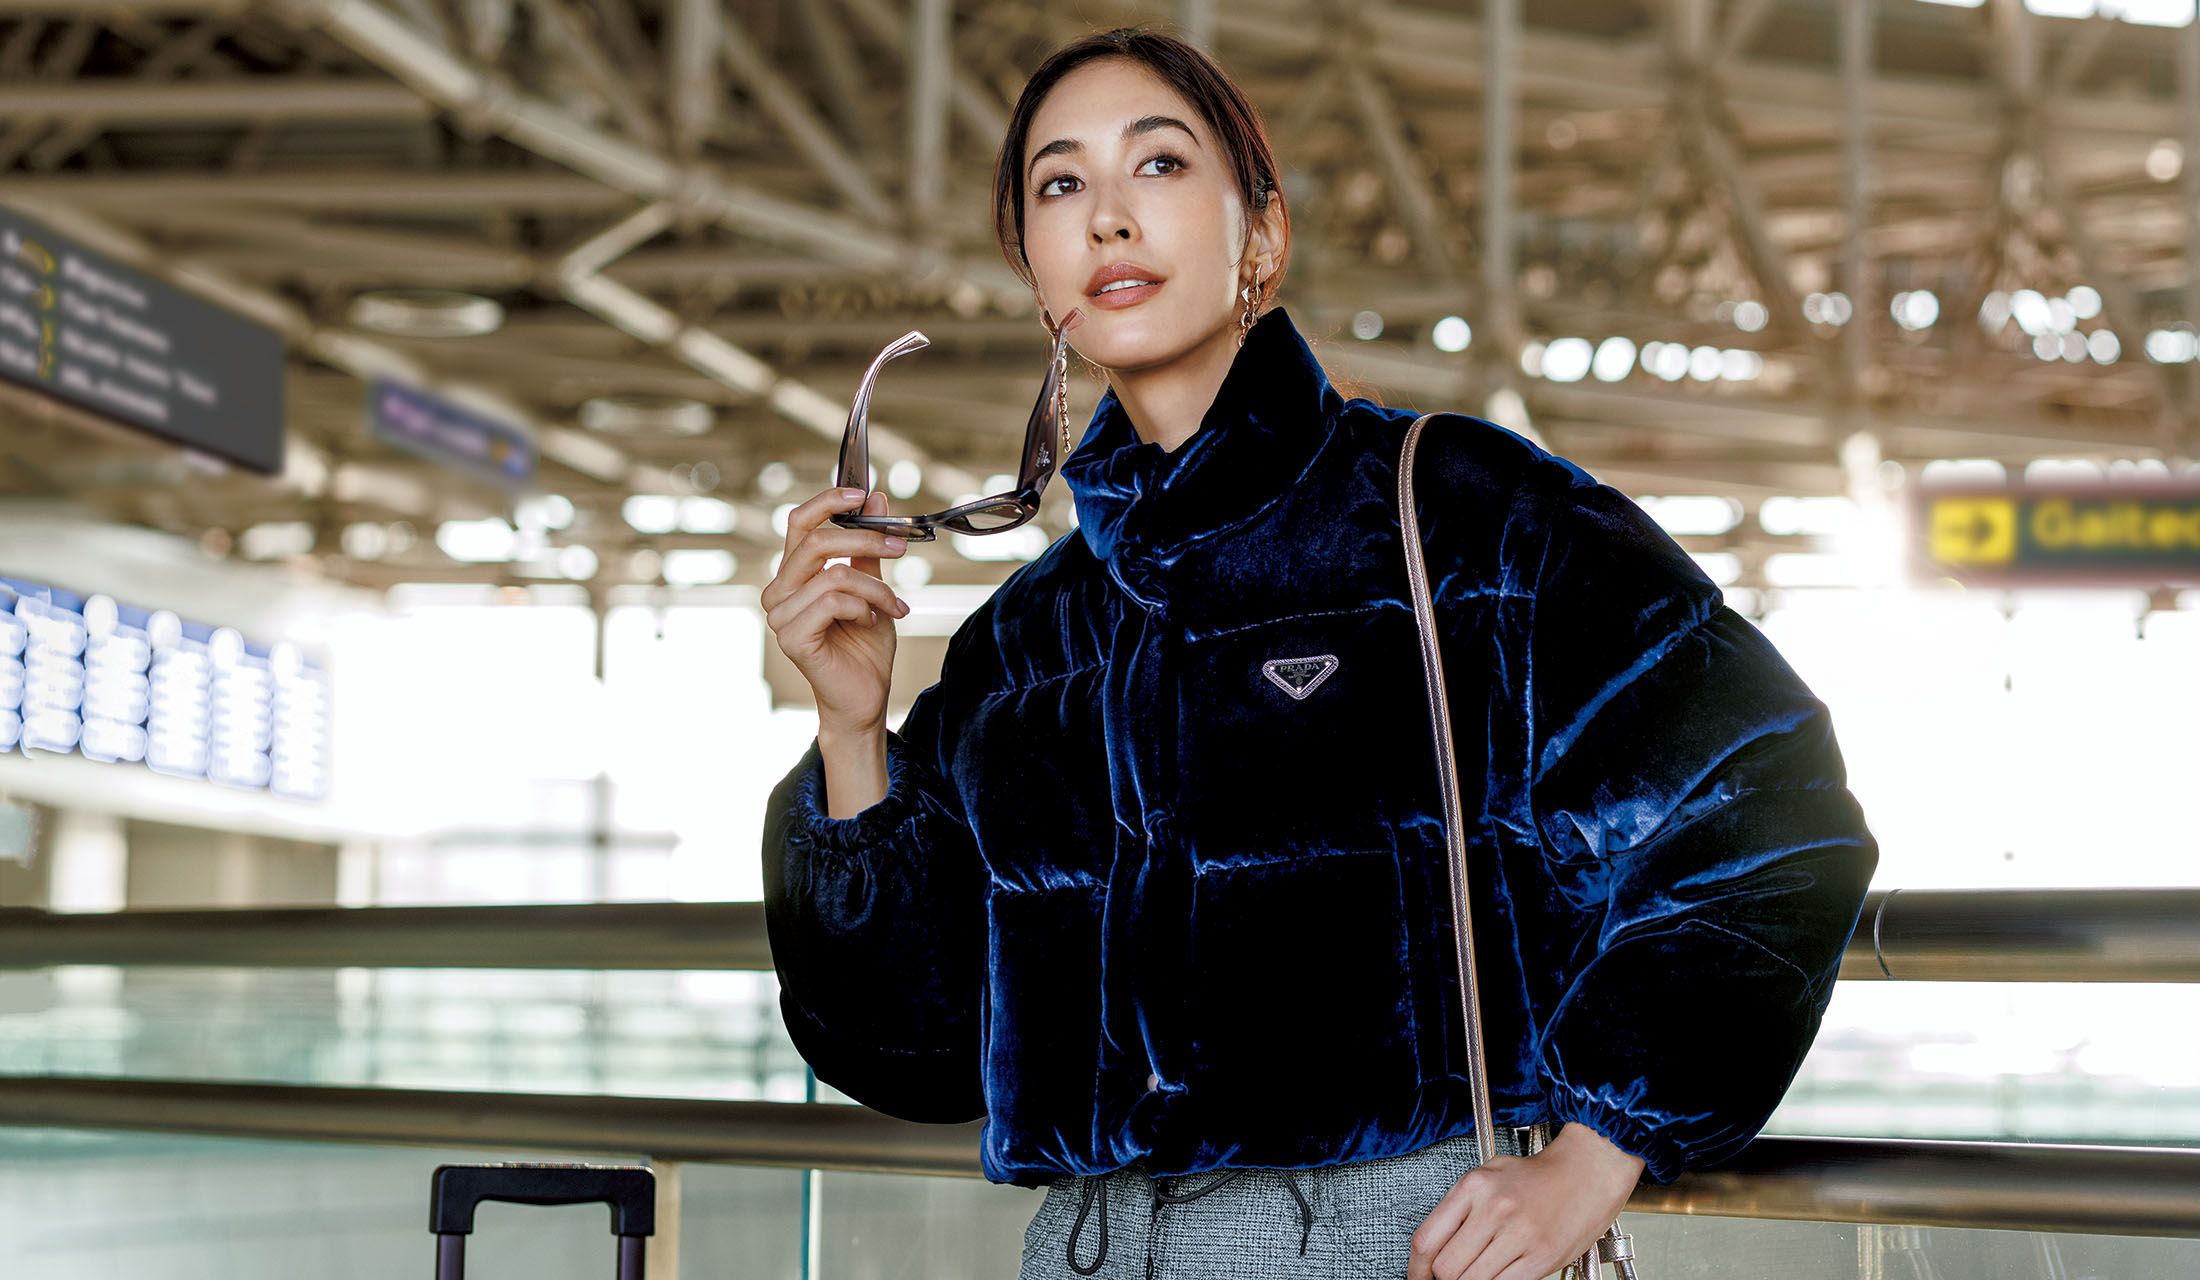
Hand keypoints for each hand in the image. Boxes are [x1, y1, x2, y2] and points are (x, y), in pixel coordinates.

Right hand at [761, 487, 911, 733]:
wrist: (865, 696)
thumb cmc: (864, 646)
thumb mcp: (873, 588)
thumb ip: (868, 548)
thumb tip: (875, 499)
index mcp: (794, 575)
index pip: (799, 523)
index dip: (828, 501)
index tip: (862, 491)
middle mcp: (780, 592)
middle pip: (816, 542)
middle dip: (866, 539)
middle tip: (900, 546)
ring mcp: (780, 616)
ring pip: (834, 575)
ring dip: (876, 588)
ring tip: (893, 607)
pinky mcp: (792, 638)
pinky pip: (832, 602)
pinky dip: (863, 608)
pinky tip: (871, 623)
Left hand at [1405, 1123, 1644, 1279]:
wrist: (1587, 1172)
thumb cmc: (1536, 1177)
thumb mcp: (1488, 1176)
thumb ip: (1458, 1209)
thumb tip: (1432, 1251)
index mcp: (1473, 1187)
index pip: (1426, 1240)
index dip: (1416, 1269)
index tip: (1419, 1277)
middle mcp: (1493, 1209)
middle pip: (1447, 1268)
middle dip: (1445, 1279)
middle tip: (1453, 1276)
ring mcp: (1518, 1234)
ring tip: (1480, 1271)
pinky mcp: (1541, 1257)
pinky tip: (1500, 1273)